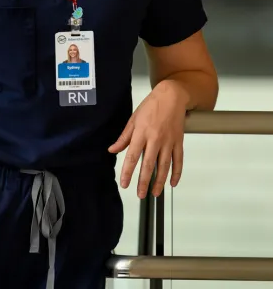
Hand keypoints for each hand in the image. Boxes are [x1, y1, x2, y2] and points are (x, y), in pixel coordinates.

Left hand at [108, 82, 189, 197]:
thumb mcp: (133, 120)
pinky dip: (176, 172)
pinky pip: (179, 160)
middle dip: (144, 181)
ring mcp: (169, 141)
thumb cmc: (150, 106)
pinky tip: (172, 183)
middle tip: (140, 194)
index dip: (128, 172)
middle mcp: (155, 139)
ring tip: (155, 193)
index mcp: (141, 133)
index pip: (132, 156)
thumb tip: (112, 150)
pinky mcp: (179, 142)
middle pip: (149, 164)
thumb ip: (124, 137)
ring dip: (160, 181)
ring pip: (164, 165)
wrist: (172, 97)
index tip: (125, 183)